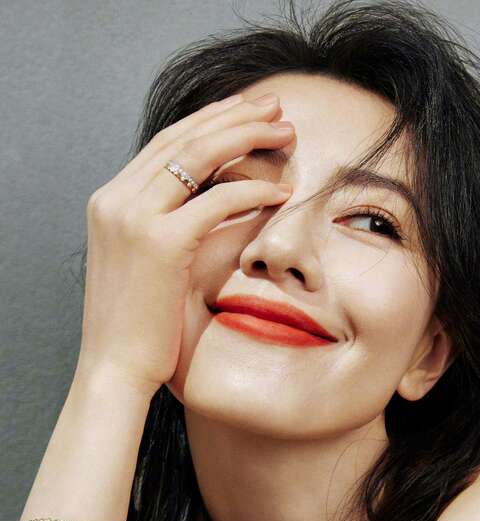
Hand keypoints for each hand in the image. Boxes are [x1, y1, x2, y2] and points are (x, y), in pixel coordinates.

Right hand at [75, 91, 294, 399]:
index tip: (246, 112)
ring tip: (285, 132)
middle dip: (233, 116)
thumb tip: (213, 214)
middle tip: (275, 108)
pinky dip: (252, 191)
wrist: (115, 369)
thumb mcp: (147, 267)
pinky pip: (216, 202)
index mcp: (110, 201)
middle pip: (181, 138)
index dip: (209, 123)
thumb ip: (169, 232)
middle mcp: (115, 199)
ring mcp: (133, 217)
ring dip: (247, 138)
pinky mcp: (160, 243)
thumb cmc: (137, 330)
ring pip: (197, 156)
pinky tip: (282, 191)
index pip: (163, 144)